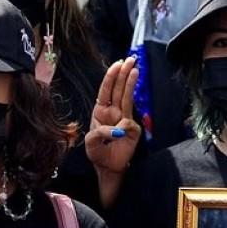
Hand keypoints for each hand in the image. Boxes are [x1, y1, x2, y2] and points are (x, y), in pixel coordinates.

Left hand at [85, 58, 140, 173]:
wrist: (108, 168)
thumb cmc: (97, 153)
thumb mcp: (90, 142)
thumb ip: (101, 133)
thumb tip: (119, 127)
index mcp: (100, 111)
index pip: (106, 90)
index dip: (111, 77)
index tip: (117, 64)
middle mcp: (113, 112)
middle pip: (119, 89)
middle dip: (124, 73)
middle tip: (131, 59)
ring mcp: (124, 119)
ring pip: (128, 97)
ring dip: (131, 82)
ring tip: (135, 69)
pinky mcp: (133, 129)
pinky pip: (129, 124)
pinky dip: (123, 128)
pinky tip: (119, 136)